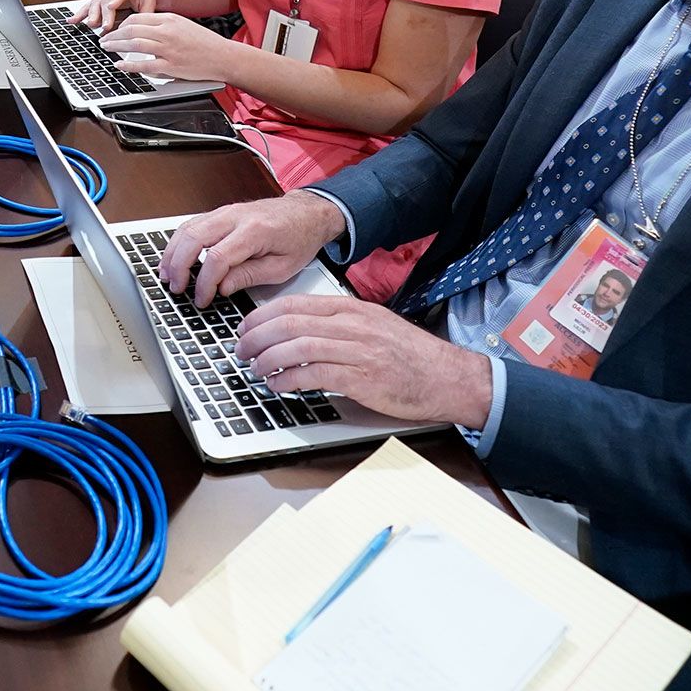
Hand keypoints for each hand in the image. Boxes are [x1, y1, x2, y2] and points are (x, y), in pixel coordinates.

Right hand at [70, 0, 155, 32]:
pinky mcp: (98, 0)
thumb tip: (140, 28)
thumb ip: (144, 14)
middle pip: (105, 1)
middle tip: (104, 26)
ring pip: (95, 4)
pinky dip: (79, 14)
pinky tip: (71, 21)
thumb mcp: (149, 2)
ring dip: (91, 15)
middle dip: (104, 14)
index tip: (111, 6)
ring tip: (90, 24)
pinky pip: (87, 7)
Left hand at [97, 11, 239, 83]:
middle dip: (113, 34)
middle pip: (131, 29)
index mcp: (169, 19)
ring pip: (134, 44)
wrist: (223, 56)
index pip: (137, 18)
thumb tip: (142, 30)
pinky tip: (120, 65)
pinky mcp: (171, 66)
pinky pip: (144, 65)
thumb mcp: (182, 25)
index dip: (121, 24)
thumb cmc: (204, 43)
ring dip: (116, 46)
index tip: (113, 29)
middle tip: (104, 39)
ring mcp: (168, 49)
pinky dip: (129, 65)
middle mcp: (167, 32)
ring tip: (107, 48)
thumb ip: (163, 26)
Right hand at [160, 192, 345, 308]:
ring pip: (188, 228)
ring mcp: (226, 211)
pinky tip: (174, 258)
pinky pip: (192, 224)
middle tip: (175, 288)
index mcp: (255, 230)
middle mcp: (236, 216)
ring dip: (173, 253)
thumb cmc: (299, 238)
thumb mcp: (283, 267)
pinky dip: (179, 242)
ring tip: (167, 276)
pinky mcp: (221, 212)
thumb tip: (222, 287)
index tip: (202, 299)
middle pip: (194, 238)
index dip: (205, 282)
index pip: (217, 257)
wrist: (307, 213)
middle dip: (179, 266)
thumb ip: (250, 276)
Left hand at [235, 289, 492, 426]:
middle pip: (288, 323)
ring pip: (296, 346)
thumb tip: (299, 330)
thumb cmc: (411, 356)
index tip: (245, 328)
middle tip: (242, 351)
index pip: (294, 304)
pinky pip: (313, 374)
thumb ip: (339, 324)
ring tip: (255, 370)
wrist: (449, 377)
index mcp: (351, 309)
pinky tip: (278, 386)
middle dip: (256, 337)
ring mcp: (356, 350)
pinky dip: (288, 380)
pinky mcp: (361, 378)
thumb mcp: (373, 326)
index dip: (261, 316)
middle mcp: (351, 324)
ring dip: (267, 360)